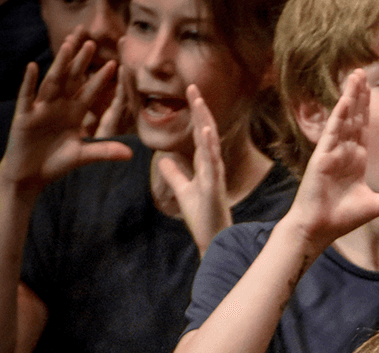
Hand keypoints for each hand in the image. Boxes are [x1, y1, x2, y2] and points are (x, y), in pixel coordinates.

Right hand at [0, 36, 130, 191]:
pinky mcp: (24, 116)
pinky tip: (33, 66)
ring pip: (52, 82)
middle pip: (71, 80)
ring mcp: (41, 109)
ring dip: (59, 64)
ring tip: (67, 46)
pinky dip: (29, 82)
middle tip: (92, 42)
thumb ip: (104, 151)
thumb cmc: (55, 163)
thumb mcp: (83, 156)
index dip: (101, 79)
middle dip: (81, 62)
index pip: (90, 92)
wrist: (30, 175)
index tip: (115, 65)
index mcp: (74, 114)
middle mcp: (58, 107)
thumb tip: (131, 154)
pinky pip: (27, 96)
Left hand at [158, 86, 231, 251]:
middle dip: (201, 109)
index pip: (201, 134)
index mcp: (206, 165)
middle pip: (207, 132)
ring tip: (199, 101)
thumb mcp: (183, 192)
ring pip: (211, 143)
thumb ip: (174, 175)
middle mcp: (213, 166)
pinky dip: (209, 146)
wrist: (212, 240)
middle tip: (193, 86)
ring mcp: (215, 176)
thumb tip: (163, 160)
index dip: (197, 113)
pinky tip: (205, 132)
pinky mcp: (213, 187)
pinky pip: (212, 163)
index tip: (191, 92)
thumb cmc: (202, 217)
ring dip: (205, 121)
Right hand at [287, 67, 378, 249]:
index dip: (366, 108)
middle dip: (358, 95)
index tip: (370, 89)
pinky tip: (345, 101)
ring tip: (354, 76)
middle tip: (361, 72)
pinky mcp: (322, 158)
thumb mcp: (375, 206)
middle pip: (353, 117)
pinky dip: (339, 117)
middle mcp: (344, 152)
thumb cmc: (341, 218)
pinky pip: (333, 133)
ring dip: (349, 97)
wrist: (319, 228)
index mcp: (355, 160)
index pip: (363, 128)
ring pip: (343, 119)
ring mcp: (332, 153)